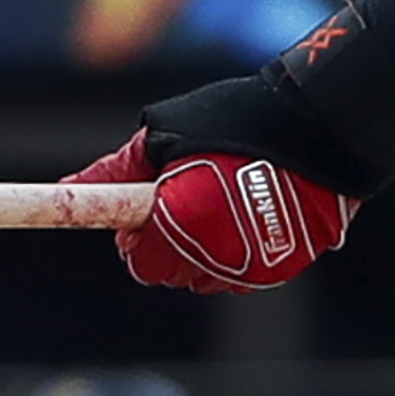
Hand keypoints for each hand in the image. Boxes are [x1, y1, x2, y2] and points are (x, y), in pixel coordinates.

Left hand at [80, 126, 347, 293]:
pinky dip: (242, 252)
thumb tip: (68, 188)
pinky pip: (246, 273)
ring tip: (223, 201)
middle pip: (172, 274)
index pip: (139, 261)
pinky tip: (253, 213)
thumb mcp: (166, 134)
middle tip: (188, 199)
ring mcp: (255, 265)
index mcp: (179, 222)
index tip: (148, 208)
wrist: (326, 127)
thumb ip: (116, 171)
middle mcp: (215, 254)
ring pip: (211, 276)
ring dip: (206, 251)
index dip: (137, 236)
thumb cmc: (239, 120)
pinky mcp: (288, 266)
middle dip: (170, 244)